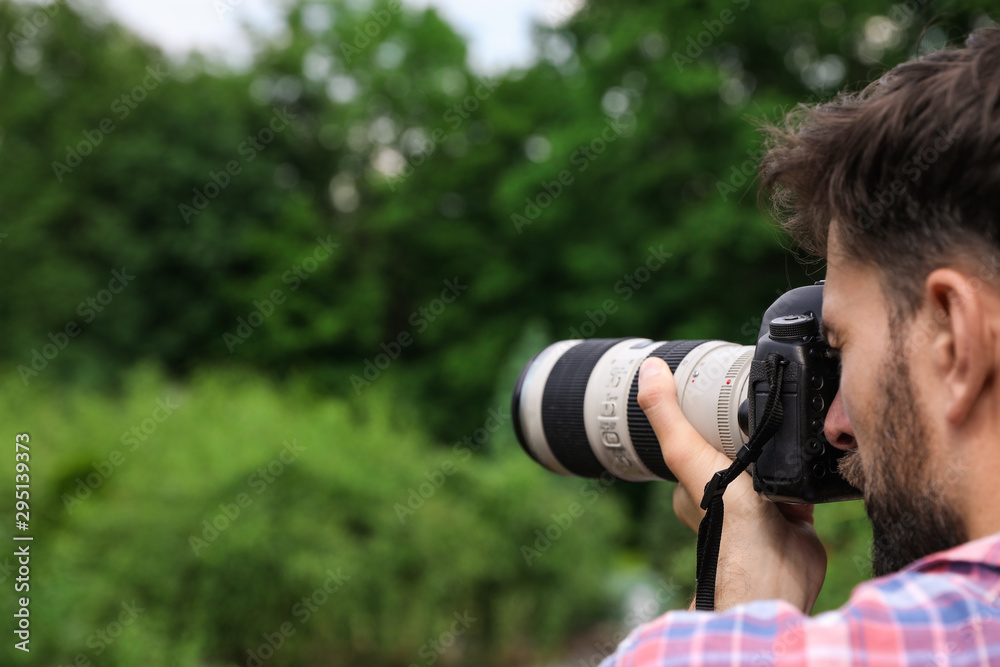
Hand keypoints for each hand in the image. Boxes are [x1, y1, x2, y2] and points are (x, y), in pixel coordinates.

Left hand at [637, 356, 827, 612]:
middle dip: (749, 433)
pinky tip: (808, 457)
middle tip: (762, 408)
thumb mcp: (687, 453)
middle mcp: (724, 495)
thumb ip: (667, 413)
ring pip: (768, 464)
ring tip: (786, 428)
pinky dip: (804, 470)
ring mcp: (759, 505)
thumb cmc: (726, 518)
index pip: (697, 439)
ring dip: (778, 451)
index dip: (708, 418)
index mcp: (693, 481)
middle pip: (736, 448)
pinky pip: (800, 482)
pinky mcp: (794, 513)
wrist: (775, 564)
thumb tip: (649, 369)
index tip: (722, 395)